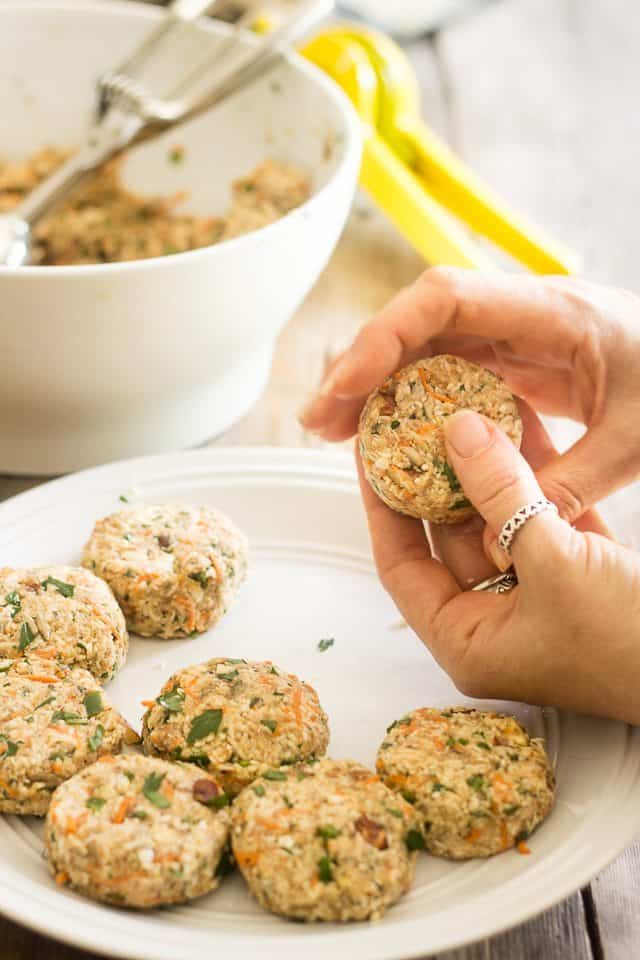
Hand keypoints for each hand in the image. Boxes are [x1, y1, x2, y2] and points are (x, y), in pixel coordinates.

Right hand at [301, 268, 639, 521]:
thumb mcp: (634, 442)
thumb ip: (569, 486)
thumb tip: (502, 535)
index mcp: (553, 312)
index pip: (447, 298)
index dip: (386, 334)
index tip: (346, 384)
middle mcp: (521, 312)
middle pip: (419, 321)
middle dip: (361, 366)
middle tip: (318, 421)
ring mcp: (513, 333)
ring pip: (424, 345)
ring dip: (376, 384)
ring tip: (333, 431)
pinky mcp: (512, 358)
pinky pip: (446, 369)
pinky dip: (410, 397)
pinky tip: (386, 432)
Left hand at [356, 406, 639, 724]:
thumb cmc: (630, 645)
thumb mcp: (554, 565)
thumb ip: (502, 495)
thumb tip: (457, 432)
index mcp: (469, 639)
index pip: (403, 564)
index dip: (383, 507)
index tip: (369, 454)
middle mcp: (496, 619)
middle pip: (450, 534)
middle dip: (438, 475)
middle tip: (418, 419)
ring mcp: (538, 594)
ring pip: (499, 518)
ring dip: (489, 466)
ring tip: (466, 406)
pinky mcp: (580, 571)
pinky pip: (544, 516)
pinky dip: (538, 475)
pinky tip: (523, 424)